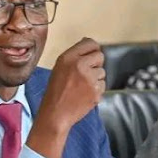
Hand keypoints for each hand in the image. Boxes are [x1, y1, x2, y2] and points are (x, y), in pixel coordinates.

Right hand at [27, 38, 104, 157]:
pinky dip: (96, 89)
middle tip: (85, 73)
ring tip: (82, 87)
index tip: (90, 56)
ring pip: (102, 72)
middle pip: (100, 56)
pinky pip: (103, 85)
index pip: (90, 43)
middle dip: (96, 63)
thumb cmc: (55, 92)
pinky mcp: (96, 91)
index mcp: (67, 58)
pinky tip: (85, 94)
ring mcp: (89, 79)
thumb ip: (74, 56)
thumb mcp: (59, 68)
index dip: (92, 50)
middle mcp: (79, 65)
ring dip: (95, 78)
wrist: (55, 114)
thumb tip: (88, 44)